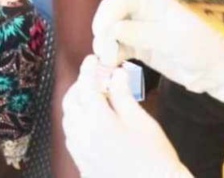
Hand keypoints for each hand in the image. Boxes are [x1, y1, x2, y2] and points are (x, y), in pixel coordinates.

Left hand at [63, 56, 191, 177]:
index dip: (88, 69)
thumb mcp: (141, 121)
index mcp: (96, 120)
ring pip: (68, 119)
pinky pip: (71, 138)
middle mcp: (81, 135)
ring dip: (76, 105)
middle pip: (71, 101)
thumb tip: (116, 74)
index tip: (93, 58)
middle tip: (94, 79)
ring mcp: (79, 152)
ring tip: (92, 99)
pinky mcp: (82, 165)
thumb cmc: (155, 157)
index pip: (86, 86)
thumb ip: (123, 95)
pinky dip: (76, 124)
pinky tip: (90, 123)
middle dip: (79, 86)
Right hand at [92, 0, 223, 106]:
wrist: (217, 72)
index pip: (122, 1)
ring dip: (104, 46)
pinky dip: (111, 56)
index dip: (108, 14)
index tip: (101, 32)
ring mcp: (140, 31)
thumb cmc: (202, 48)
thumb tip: (113, 29)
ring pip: (111, 33)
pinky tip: (110, 66)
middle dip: (103, 31)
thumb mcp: (173, 39)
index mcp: (153, 3)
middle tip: (103, 51)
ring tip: (107, 62)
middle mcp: (143, 14)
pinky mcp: (140, 48)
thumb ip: (142, 32)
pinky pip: (118, 48)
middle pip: (112, 15)